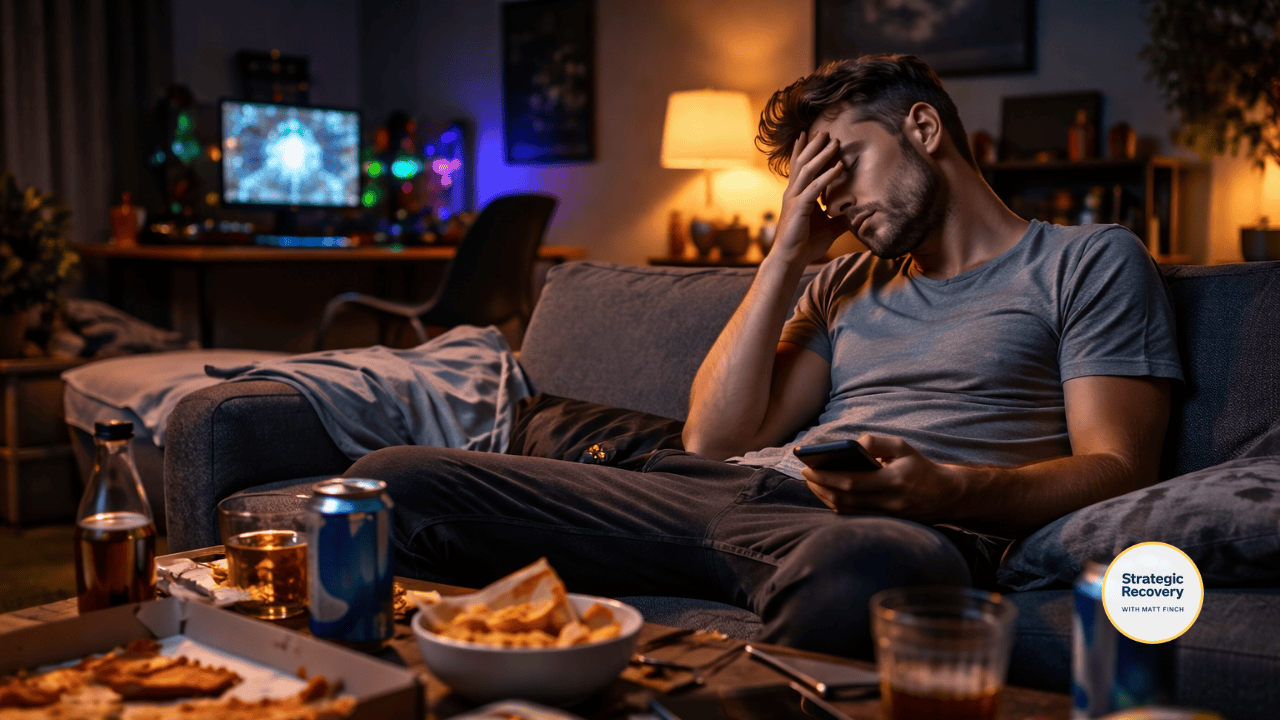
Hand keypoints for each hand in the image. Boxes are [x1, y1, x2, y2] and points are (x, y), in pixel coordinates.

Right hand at [770, 131, 850, 266]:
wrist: (791, 260)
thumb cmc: (806, 245)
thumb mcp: (828, 228)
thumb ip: (839, 218)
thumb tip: (854, 215)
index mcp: (797, 195)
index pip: (799, 168)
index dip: (802, 151)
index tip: (808, 135)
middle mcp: (793, 193)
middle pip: (803, 163)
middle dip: (814, 146)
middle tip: (825, 131)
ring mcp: (794, 199)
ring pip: (808, 170)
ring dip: (822, 154)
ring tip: (834, 142)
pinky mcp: (799, 208)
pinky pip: (815, 187)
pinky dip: (828, 176)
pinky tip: (839, 167)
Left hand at [801, 434, 967, 522]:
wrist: (946, 495)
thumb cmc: (919, 467)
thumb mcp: (901, 447)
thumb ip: (875, 442)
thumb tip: (851, 446)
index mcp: (893, 480)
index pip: (851, 482)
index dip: (825, 477)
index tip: (808, 468)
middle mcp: (889, 502)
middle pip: (844, 499)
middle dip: (820, 487)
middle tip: (805, 475)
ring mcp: (886, 516)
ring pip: (846, 511)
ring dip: (825, 498)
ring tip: (813, 483)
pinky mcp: (884, 523)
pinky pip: (854, 516)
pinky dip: (837, 506)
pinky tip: (828, 494)